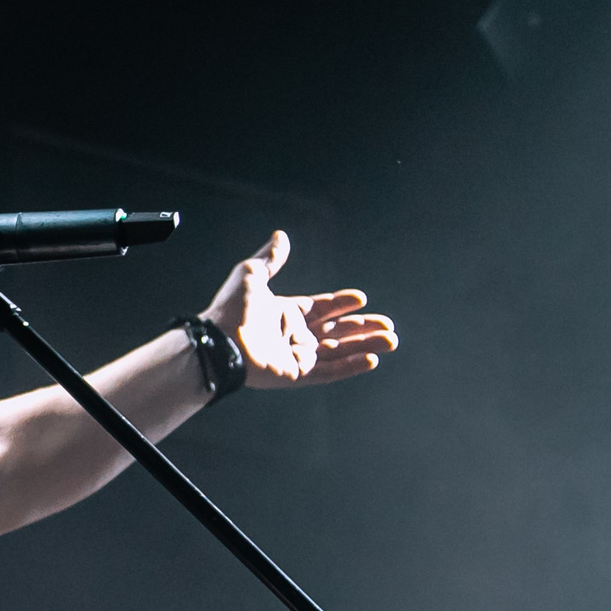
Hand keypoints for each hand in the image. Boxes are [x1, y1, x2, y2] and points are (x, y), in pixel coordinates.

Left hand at [200, 231, 396, 389]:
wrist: (219, 339)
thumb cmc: (232, 307)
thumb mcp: (252, 273)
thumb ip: (271, 258)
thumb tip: (281, 235)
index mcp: (285, 312)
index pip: (321, 309)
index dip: (341, 304)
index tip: (361, 298)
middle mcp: (293, 335)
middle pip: (336, 332)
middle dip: (363, 329)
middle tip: (389, 327)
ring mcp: (295, 356)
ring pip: (338, 352)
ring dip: (365, 346)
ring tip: (391, 341)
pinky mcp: (295, 375)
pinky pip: (329, 371)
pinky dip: (350, 366)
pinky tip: (372, 359)